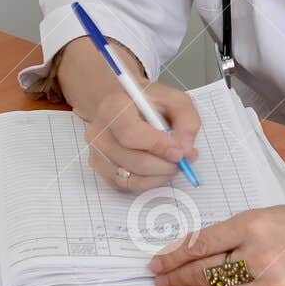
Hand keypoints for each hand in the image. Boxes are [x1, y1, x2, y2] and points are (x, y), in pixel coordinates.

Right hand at [84, 81, 200, 190]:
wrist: (122, 105)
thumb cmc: (147, 102)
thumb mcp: (173, 99)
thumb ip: (186, 119)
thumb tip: (186, 149)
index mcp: (113, 107)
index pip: (131, 134)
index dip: (158, 146)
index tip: (179, 152)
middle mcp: (99, 132)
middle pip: (135, 161)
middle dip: (166, 165)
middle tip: (183, 160)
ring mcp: (97, 154)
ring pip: (134, 178)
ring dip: (160, 175)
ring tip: (172, 162)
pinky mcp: (101, 170)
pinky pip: (129, 186)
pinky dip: (150, 182)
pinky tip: (158, 168)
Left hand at [149, 199, 284, 285]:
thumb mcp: (263, 215)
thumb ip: (230, 233)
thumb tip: (191, 250)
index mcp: (253, 225)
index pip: (199, 245)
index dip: (172, 256)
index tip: (155, 262)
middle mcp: (261, 257)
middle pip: (204, 274)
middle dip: (177, 277)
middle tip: (159, 278)